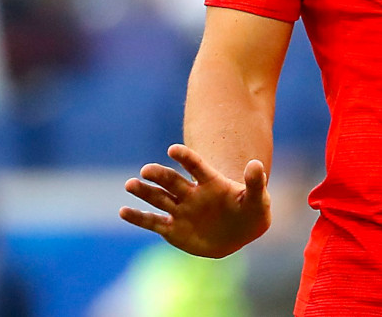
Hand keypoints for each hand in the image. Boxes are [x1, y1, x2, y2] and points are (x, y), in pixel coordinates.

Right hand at [119, 144, 270, 257]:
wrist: (241, 232)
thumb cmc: (251, 211)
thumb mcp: (257, 198)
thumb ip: (255, 182)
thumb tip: (256, 164)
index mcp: (211, 182)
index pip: (196, 166)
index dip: (186, 157)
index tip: (173, 149)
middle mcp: (192, 193)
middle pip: (172, 181)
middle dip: (159, 175)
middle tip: (146, 170)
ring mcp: (182, 210)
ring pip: (159, 198)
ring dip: (144, 191)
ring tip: (130, 184)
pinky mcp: (174, 229)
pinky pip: (153, 222)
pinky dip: (138, 217)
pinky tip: (123, 211)